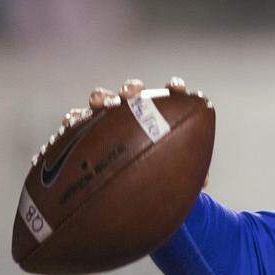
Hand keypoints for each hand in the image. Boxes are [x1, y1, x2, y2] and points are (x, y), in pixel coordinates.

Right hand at [66, 77, 207, 188]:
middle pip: (133, 91)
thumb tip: (204, 182)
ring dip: (102, 97)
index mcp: (160, 115)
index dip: (174, 88)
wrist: (128, 187)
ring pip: (102, 98)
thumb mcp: (175, 176)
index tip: (176, 87)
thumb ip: (189, 175)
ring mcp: (108, 117)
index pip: (170, 95)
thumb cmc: (159, 174)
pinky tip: (71, 124)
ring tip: (101, 105)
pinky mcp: (85, 129)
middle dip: (131, 88)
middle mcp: (132, 111)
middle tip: (130, 96)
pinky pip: (76, 120)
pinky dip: (74, 119)